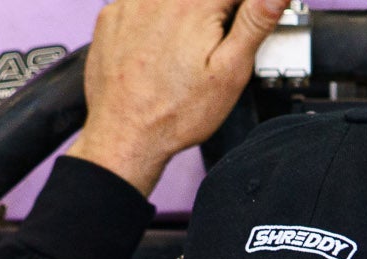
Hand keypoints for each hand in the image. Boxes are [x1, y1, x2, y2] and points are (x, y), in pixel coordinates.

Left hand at [68, 0, 285, 196]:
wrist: (126, 137)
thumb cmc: (176, 114)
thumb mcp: (231, 72)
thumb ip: (255, 23)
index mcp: (195, 3)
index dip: (242, 11)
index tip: (237, 30)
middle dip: (213, 15)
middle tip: (207, 47)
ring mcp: (132, 1)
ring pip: (174, 0)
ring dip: (184, 15)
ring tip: (181, 51)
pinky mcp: (112, 14)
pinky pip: (141, 3)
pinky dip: (153, 19)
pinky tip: (158, 48)